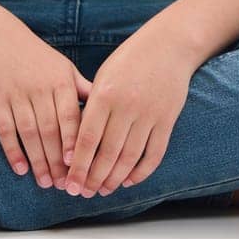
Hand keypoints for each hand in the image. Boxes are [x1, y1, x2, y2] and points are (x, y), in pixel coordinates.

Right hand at [0, 15, 92, 188]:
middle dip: (58, 161)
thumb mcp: (65, 68)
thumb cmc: (38, 57)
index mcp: (61, 82)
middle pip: (51, 130)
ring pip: (29, 133)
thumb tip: (109, 110)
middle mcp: (40, 89)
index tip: (80, 165)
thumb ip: (83, 90)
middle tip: (65, 185)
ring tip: (46, 183)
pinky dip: (12, 150)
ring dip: (38, 160)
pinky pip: (5, 129)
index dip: (75, 142)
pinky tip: (21, 169)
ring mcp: (17, 95)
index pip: (71, 117)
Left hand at [62, 28, 195, 197]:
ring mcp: (150, 114)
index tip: (69, 183)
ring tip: (103, 190)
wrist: (169, 45)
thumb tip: (77, 144)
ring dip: (114, 178)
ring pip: (130, 157)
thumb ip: (91, 107)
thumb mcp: (103, 76)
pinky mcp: (168, 119)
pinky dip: (141, 171)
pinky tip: (129, 180)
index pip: (87, 139)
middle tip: (82, 193)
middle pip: (107, 153)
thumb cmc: (129, 60)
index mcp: (105, 95)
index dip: (77, 165)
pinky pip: (154, 153)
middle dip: (93, 178)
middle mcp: (127, 106)